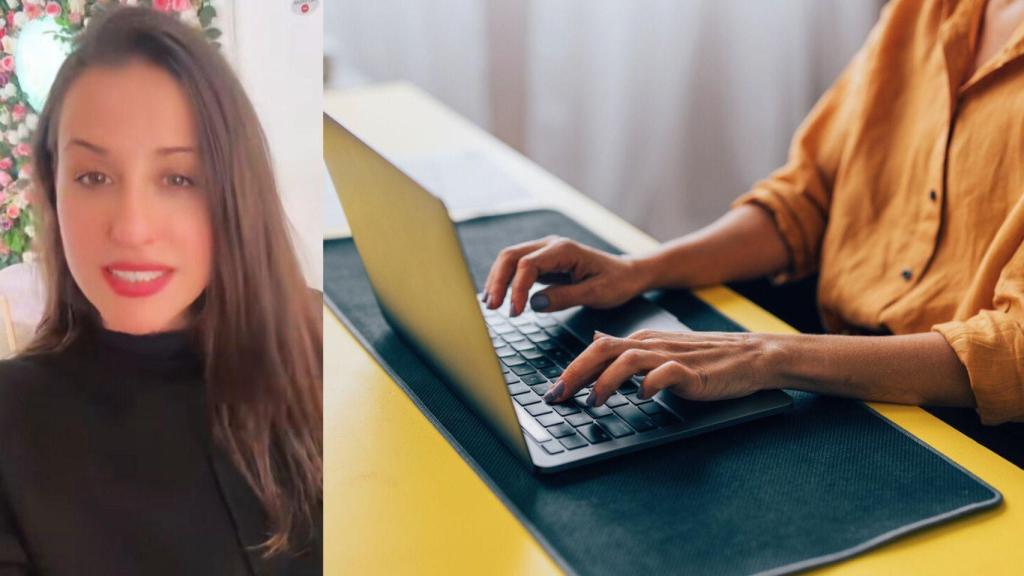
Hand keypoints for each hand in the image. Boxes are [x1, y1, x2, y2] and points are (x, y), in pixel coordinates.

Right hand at [482, 235, 645, 315]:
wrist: (629, 273)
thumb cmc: (617, 282)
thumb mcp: (596, 294)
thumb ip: (564, 298)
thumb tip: (533, 304)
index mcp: (564, 250)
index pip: (527, 264)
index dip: (516, 288)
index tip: (514, 311)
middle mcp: (551, 246)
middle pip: (511, 256)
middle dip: (498, 281)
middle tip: (492, 308)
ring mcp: (546, 252)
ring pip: (510, 260)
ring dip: (498, 280)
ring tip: (491, 305)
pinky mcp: (544, 262)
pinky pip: (518, 267)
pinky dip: (506, 281)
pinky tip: (501, 297)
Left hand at [543, 330, 781, 405]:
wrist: (749, 356)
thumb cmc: (703, 358)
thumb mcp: (657, 349)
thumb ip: (626, 348)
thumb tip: (595, 340)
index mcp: (641, 341)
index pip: (597, 350)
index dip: (571, 370)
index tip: (552, 392)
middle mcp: (651, 345)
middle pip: (604, 349)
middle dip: (576, 372)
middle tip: (558, 395)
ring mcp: (671, 356)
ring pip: (628, 359)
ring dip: (605, 381)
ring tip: (594, 401)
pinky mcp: (692, 371)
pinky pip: (666, 373)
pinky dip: (650, 384)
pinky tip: (642, 397)